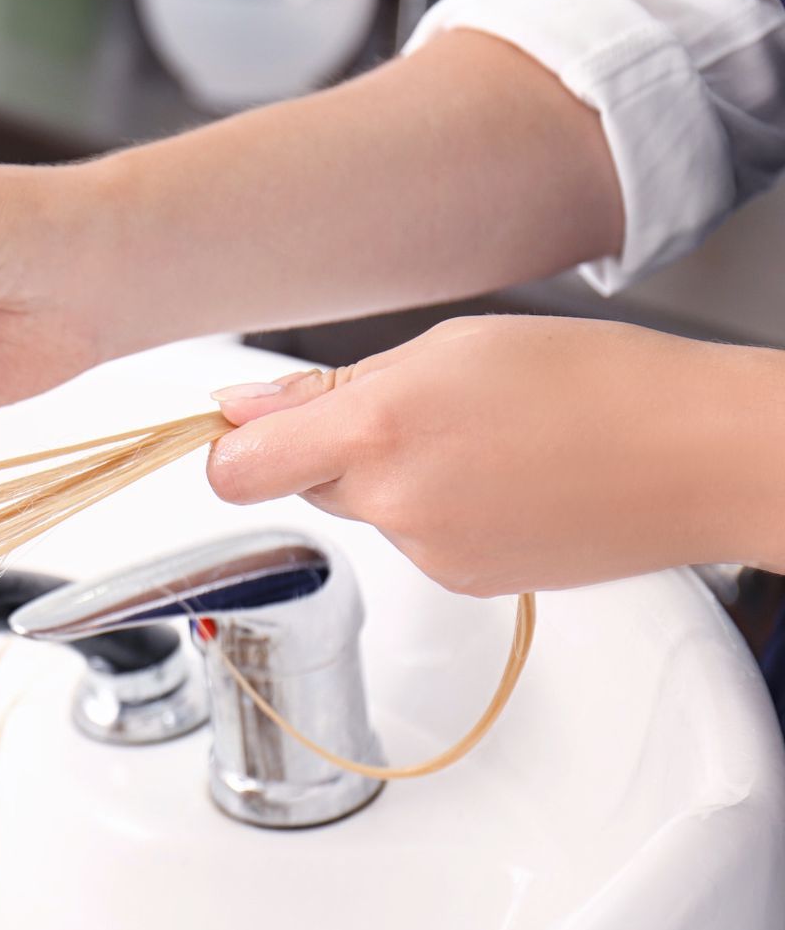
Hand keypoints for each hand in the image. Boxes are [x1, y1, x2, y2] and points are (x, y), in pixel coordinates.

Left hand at [206, 316, 784, 595]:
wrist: (699, 456)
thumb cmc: (594, 381)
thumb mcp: (452, 346)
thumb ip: (332, 386)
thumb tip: (243, 408)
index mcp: (379, 427)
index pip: (236, 468)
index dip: (230, 447)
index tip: (244, 428)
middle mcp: (395, 501)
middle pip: (303, 482)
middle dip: (331, 448)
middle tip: (411, 408)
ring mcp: (430, 552)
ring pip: (366, 509)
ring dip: (393, 478)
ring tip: (480, 440)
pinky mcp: (465, 582)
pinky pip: (416, 540)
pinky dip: (440, 511)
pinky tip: (504, 479)